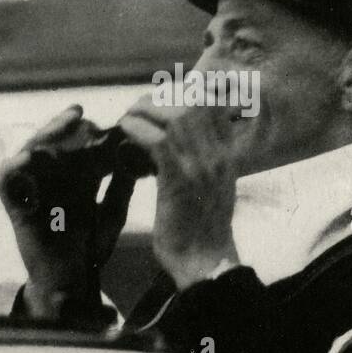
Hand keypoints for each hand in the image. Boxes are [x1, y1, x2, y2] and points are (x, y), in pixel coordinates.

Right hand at [0, 105, 135, 317]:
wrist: (70, 280)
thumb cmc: (91, 247)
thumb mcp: (113, 211)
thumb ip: (121, 185)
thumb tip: (136, 152)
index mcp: (74, 177)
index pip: (80, 144)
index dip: (95, 131)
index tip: (114, 127)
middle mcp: (51, 178)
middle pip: (55, 140)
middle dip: (70, 127)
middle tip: (85, 118)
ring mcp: (32, 188)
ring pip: (31, 149)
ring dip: (47, 134)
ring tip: (66, 125)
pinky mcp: (15, 204)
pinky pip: (6, 179)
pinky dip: (13, 166)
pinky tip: (30, 156)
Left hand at [118, 100, 238, 288]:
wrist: (204, 261)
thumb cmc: (200, 228)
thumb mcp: (211, 187)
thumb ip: (202, 160)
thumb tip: (181, 139)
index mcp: (227, 153)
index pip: (214, 102)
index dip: (185, 91)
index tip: (160, 99)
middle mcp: (219, 153)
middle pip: (192, 100)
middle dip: (158, 99)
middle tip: (136, 110)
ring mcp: (202, 164)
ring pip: (173, 115)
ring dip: (143, 112)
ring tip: (127, 120)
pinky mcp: (180, 179)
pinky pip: (157, 140)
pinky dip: (137, 132)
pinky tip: (124, 136)